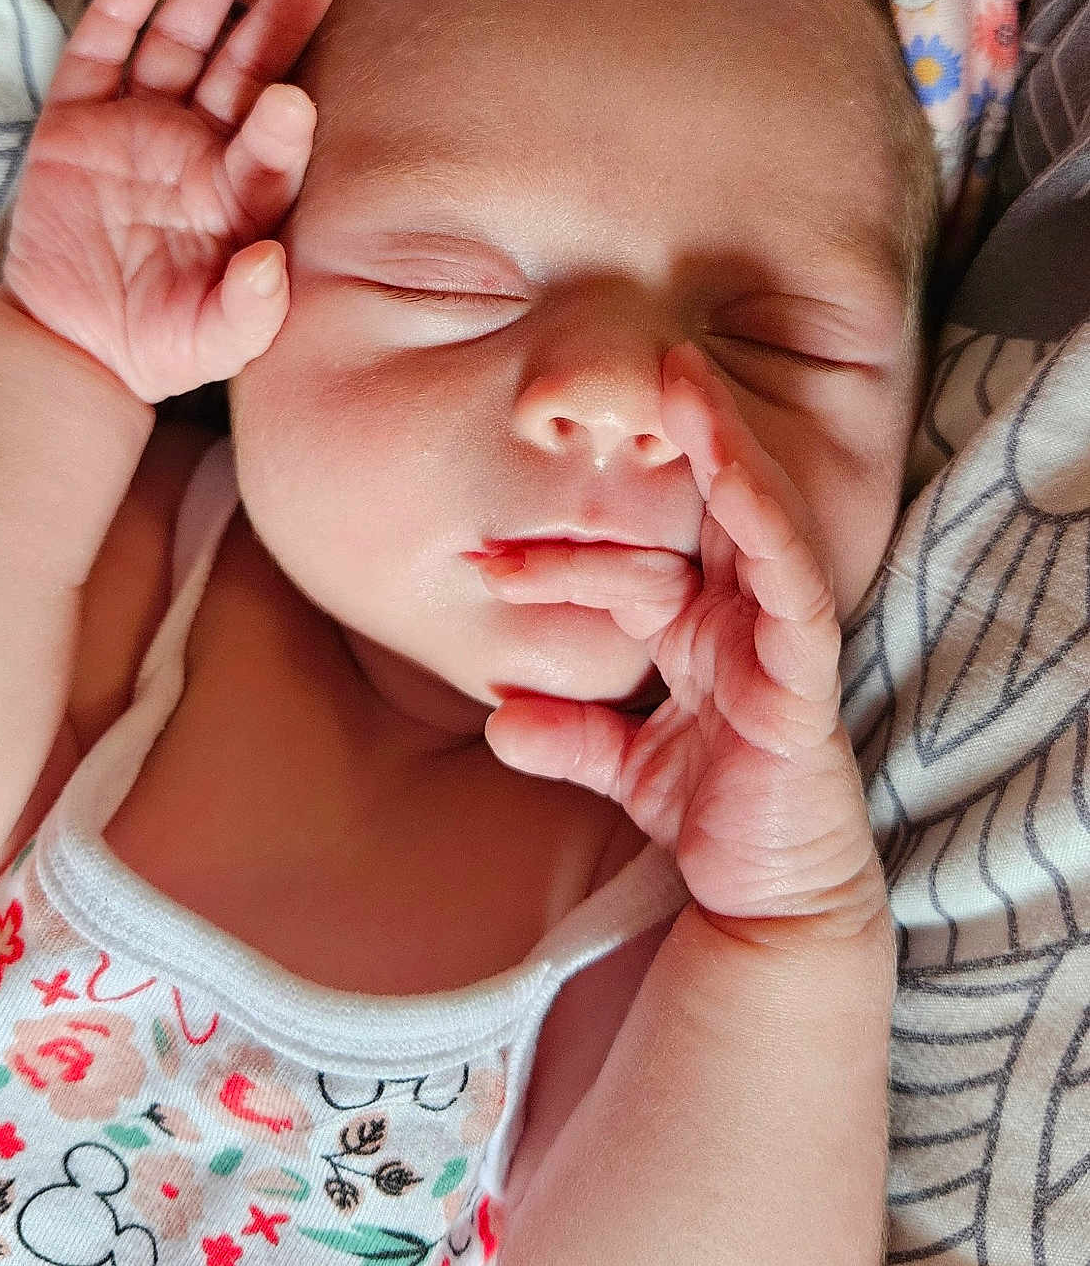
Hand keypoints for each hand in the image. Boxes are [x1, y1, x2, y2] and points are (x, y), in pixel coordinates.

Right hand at [0, 0, 341, 402]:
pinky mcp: (79, 119)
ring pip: (182, 43)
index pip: (273, 150)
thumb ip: (248, 314)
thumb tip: (271, 266)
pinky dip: (118, 12)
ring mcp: (141, 126)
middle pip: (247, 71)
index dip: (284, 126)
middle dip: (277, 17)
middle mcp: (202, 150)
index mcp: (243, 199)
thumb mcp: (211, 344)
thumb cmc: (160, 346)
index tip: (294, 101)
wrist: (75, 345)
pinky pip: (100, 54)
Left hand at [478, 343, 886, 941]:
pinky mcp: (808, 677)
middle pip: (696, 519)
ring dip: (724, 451)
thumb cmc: (706, 821)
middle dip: (660, 452)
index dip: (560, 558)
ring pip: (756, 526)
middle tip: (596, 397)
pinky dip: (768, 528)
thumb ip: (571, 738)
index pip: (629, 566)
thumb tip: (500, 721)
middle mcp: (740, 623)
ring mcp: (779, 642)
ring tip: (683, 381)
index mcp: (698, 634)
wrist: (763, 908)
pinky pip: (794, 588)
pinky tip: (734, 476)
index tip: (481, 561)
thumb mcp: (624, 767)